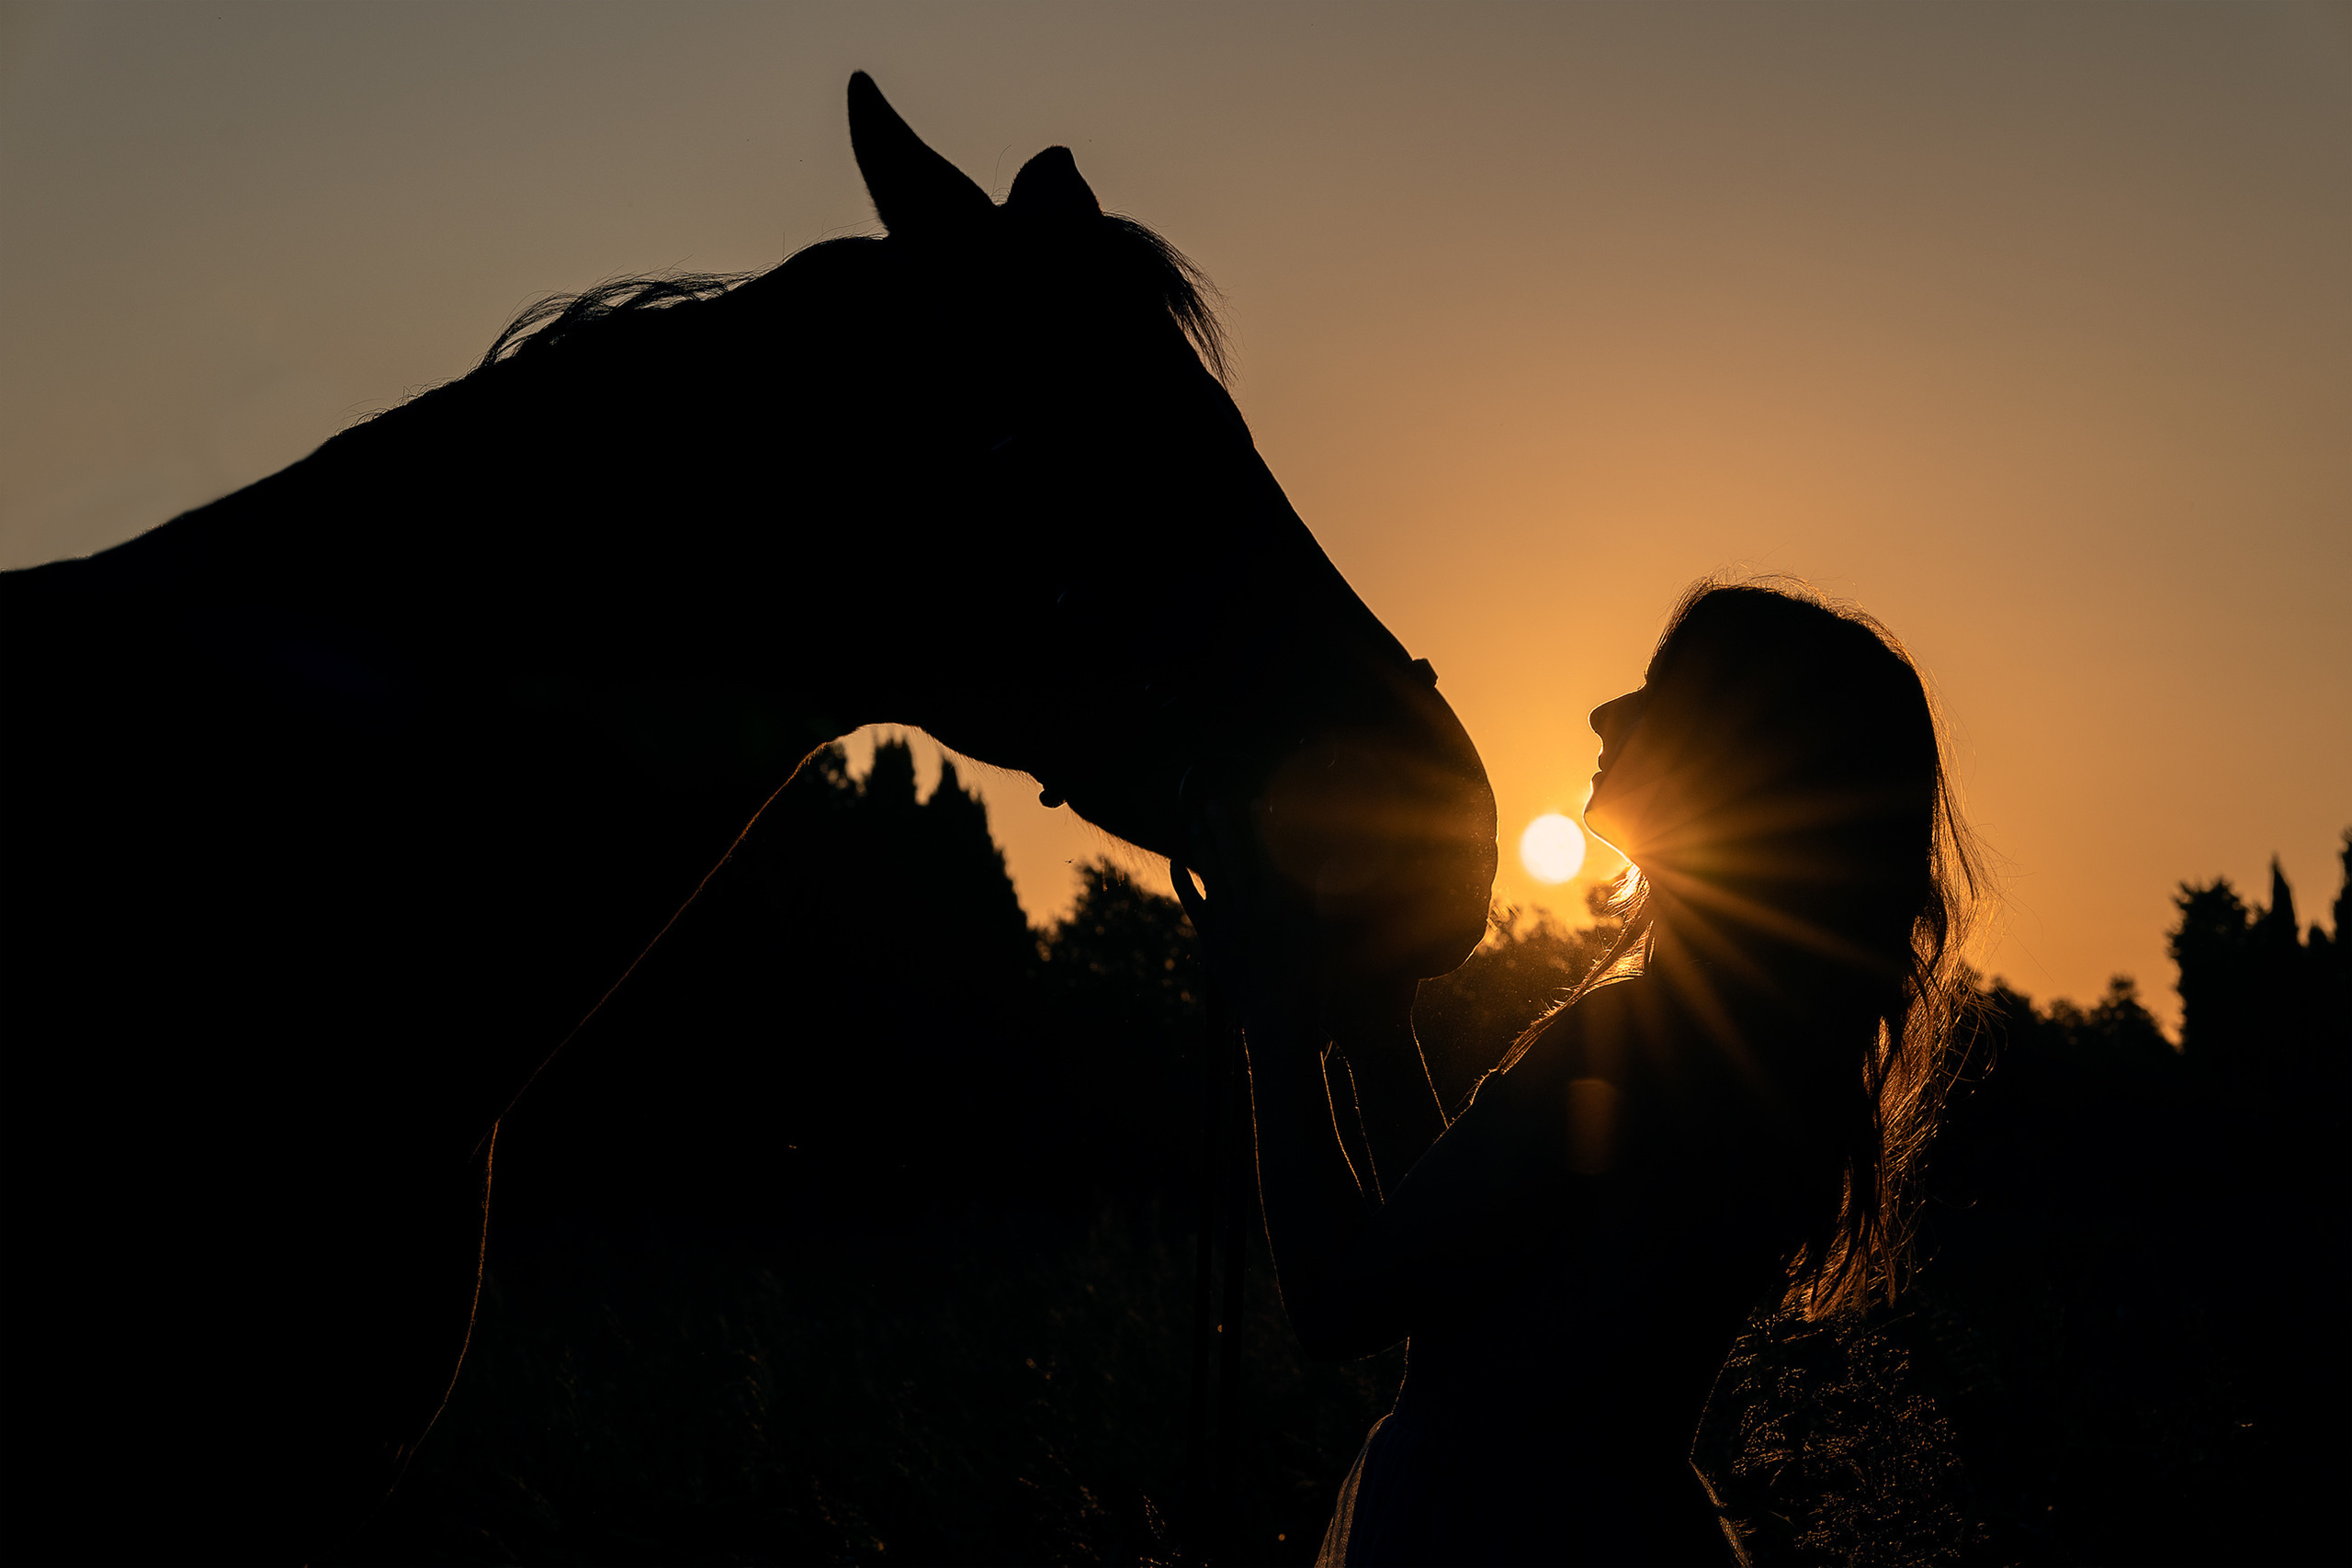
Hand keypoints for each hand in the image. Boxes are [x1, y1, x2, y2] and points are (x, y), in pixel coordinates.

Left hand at [1170, 792, 1323, 1046]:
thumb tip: (1334, 861)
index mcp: (1279, 903)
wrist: (1278, 1018)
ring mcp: (1226, 923)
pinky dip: (1183, 881)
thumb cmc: (1309, 979)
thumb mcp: (1322, 933)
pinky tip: (1177, 861)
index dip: (1260, 826)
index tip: (1255, 803)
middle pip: (1233, 857)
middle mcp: (1249, 907)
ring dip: (1203, 846)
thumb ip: (1323, 894)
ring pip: (1212, 875)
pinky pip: (1193, 903)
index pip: (1266, 853)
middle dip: (1223, 827)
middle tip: (1212, 803)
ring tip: (1196, 821)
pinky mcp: (1211, 940)